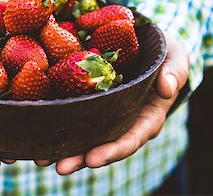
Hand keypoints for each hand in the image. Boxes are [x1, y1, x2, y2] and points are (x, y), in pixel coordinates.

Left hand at [35, 35, 189, 174]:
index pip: (131, 139)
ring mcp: (105, 113)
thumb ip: (175, 72)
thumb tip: (168, 89)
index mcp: (146, 116)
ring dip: (63, 148)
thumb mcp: (176, 57)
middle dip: (80, 158)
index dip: (112, 151)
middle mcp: (123, 121)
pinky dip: (56, 124)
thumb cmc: (164, 53)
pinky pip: (73, 115)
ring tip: (40, 158)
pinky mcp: (88, 101)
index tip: (93, 159)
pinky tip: (36, 130)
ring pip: (84, 136)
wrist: (145, 44)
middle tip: (59, 167)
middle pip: (102, 145)